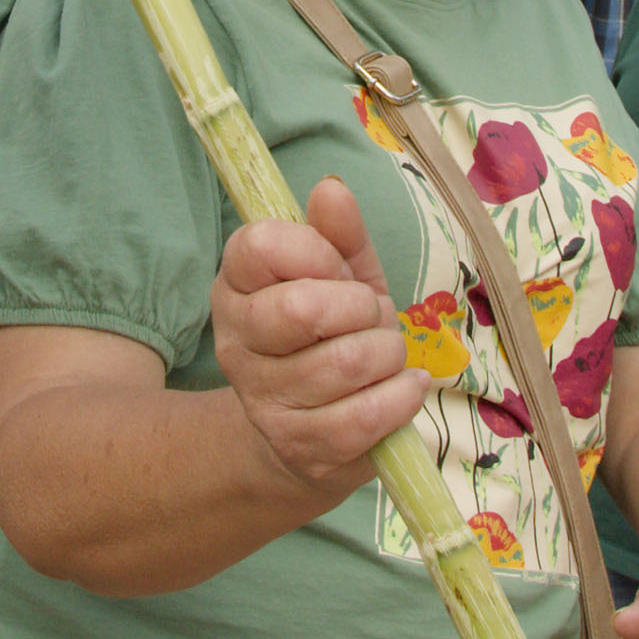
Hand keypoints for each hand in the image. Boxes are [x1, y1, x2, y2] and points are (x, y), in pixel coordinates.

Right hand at [208, 175, 425, 507]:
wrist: (315, 432)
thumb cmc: (333, 336)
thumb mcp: (341, 276)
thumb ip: (339, 233)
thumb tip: (330, 190)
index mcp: (236, 287)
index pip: (262, 246)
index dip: (317, 252)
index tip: (336, 270)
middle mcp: (236, 344)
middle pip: (305, 308)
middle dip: (362, 308)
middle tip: (368, 317)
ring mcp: (264, 402)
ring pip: (346, 363)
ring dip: (387, 354)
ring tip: (384, 356)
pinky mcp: (301, 448)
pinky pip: (365, 416)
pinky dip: (401, 397)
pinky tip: (402, 388)